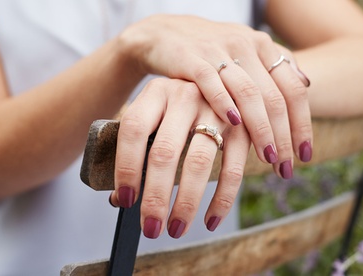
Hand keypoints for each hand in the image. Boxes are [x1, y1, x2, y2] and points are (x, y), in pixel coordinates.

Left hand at [109, 78, 250, 237]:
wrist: (217, 77)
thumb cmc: (175, 109)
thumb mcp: (154, 114)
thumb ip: (139, 148)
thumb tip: (121, 199)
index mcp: (156, 92)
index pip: (133, 129)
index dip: (127, 167)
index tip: (126, 200)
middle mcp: (185, 96)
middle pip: (165, 151)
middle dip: (156, 196)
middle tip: (151, 228)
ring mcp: (217, 109)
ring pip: (199, 162)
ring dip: (187, 202)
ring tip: (176, 229)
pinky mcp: (242, 126)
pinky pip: (233, 168)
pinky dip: (222, 199)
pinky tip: (210, 220)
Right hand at [119, 14, 312, 177]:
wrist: (166, 31)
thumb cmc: (212, 50)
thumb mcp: (248, 51)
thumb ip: (277, 64)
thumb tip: (307, 83)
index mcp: (264, 46)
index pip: (293, 90)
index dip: (303, 124)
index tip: (305, 154)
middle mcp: (246, 46)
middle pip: (274, 97)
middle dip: (284, 136)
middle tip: (286, 167)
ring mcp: (218, 51)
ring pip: (248, 93)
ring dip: (261, 130)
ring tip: (268, 158)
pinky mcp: (191, 58)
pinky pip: (211, 83)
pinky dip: (224, 104)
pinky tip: (234, 126)